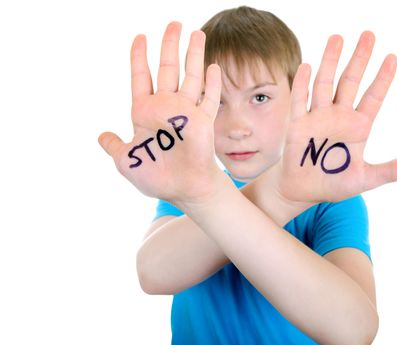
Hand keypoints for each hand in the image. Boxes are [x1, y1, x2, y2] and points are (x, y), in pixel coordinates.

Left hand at [98, 22, 224, 204]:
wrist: (181, 189)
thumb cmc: (155, 177)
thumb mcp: (125, 160)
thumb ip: (113, 146)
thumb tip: (102, 136)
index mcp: (144, 112)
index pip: (141, 76)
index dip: (139, 57)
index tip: (139, 37)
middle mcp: (166, 107)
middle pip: (168, 68)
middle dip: (170, 45)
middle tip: (174, 23)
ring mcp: (186, 112)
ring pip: (190, 76)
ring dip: (194, 54)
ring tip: (196, 32)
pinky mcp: (203, 121)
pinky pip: (209, 98)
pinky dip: (212, 83)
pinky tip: (213, 67)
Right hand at [277, 32, 396, 202]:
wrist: (303, 191)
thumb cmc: (334, 185)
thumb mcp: (366, 179)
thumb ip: (391, 171)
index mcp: (358, 127)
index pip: (373, 97)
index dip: (383, 78)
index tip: (392, 57)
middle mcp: (339, 117)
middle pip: (350, 81)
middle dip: (360, 59)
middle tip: (369, 35)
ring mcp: (318, 118)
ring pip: (325, 84)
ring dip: (331, 61)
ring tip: (338, 38)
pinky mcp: (298, 124)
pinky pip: (300, 101)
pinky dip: (302, 85)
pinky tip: (307, 66)